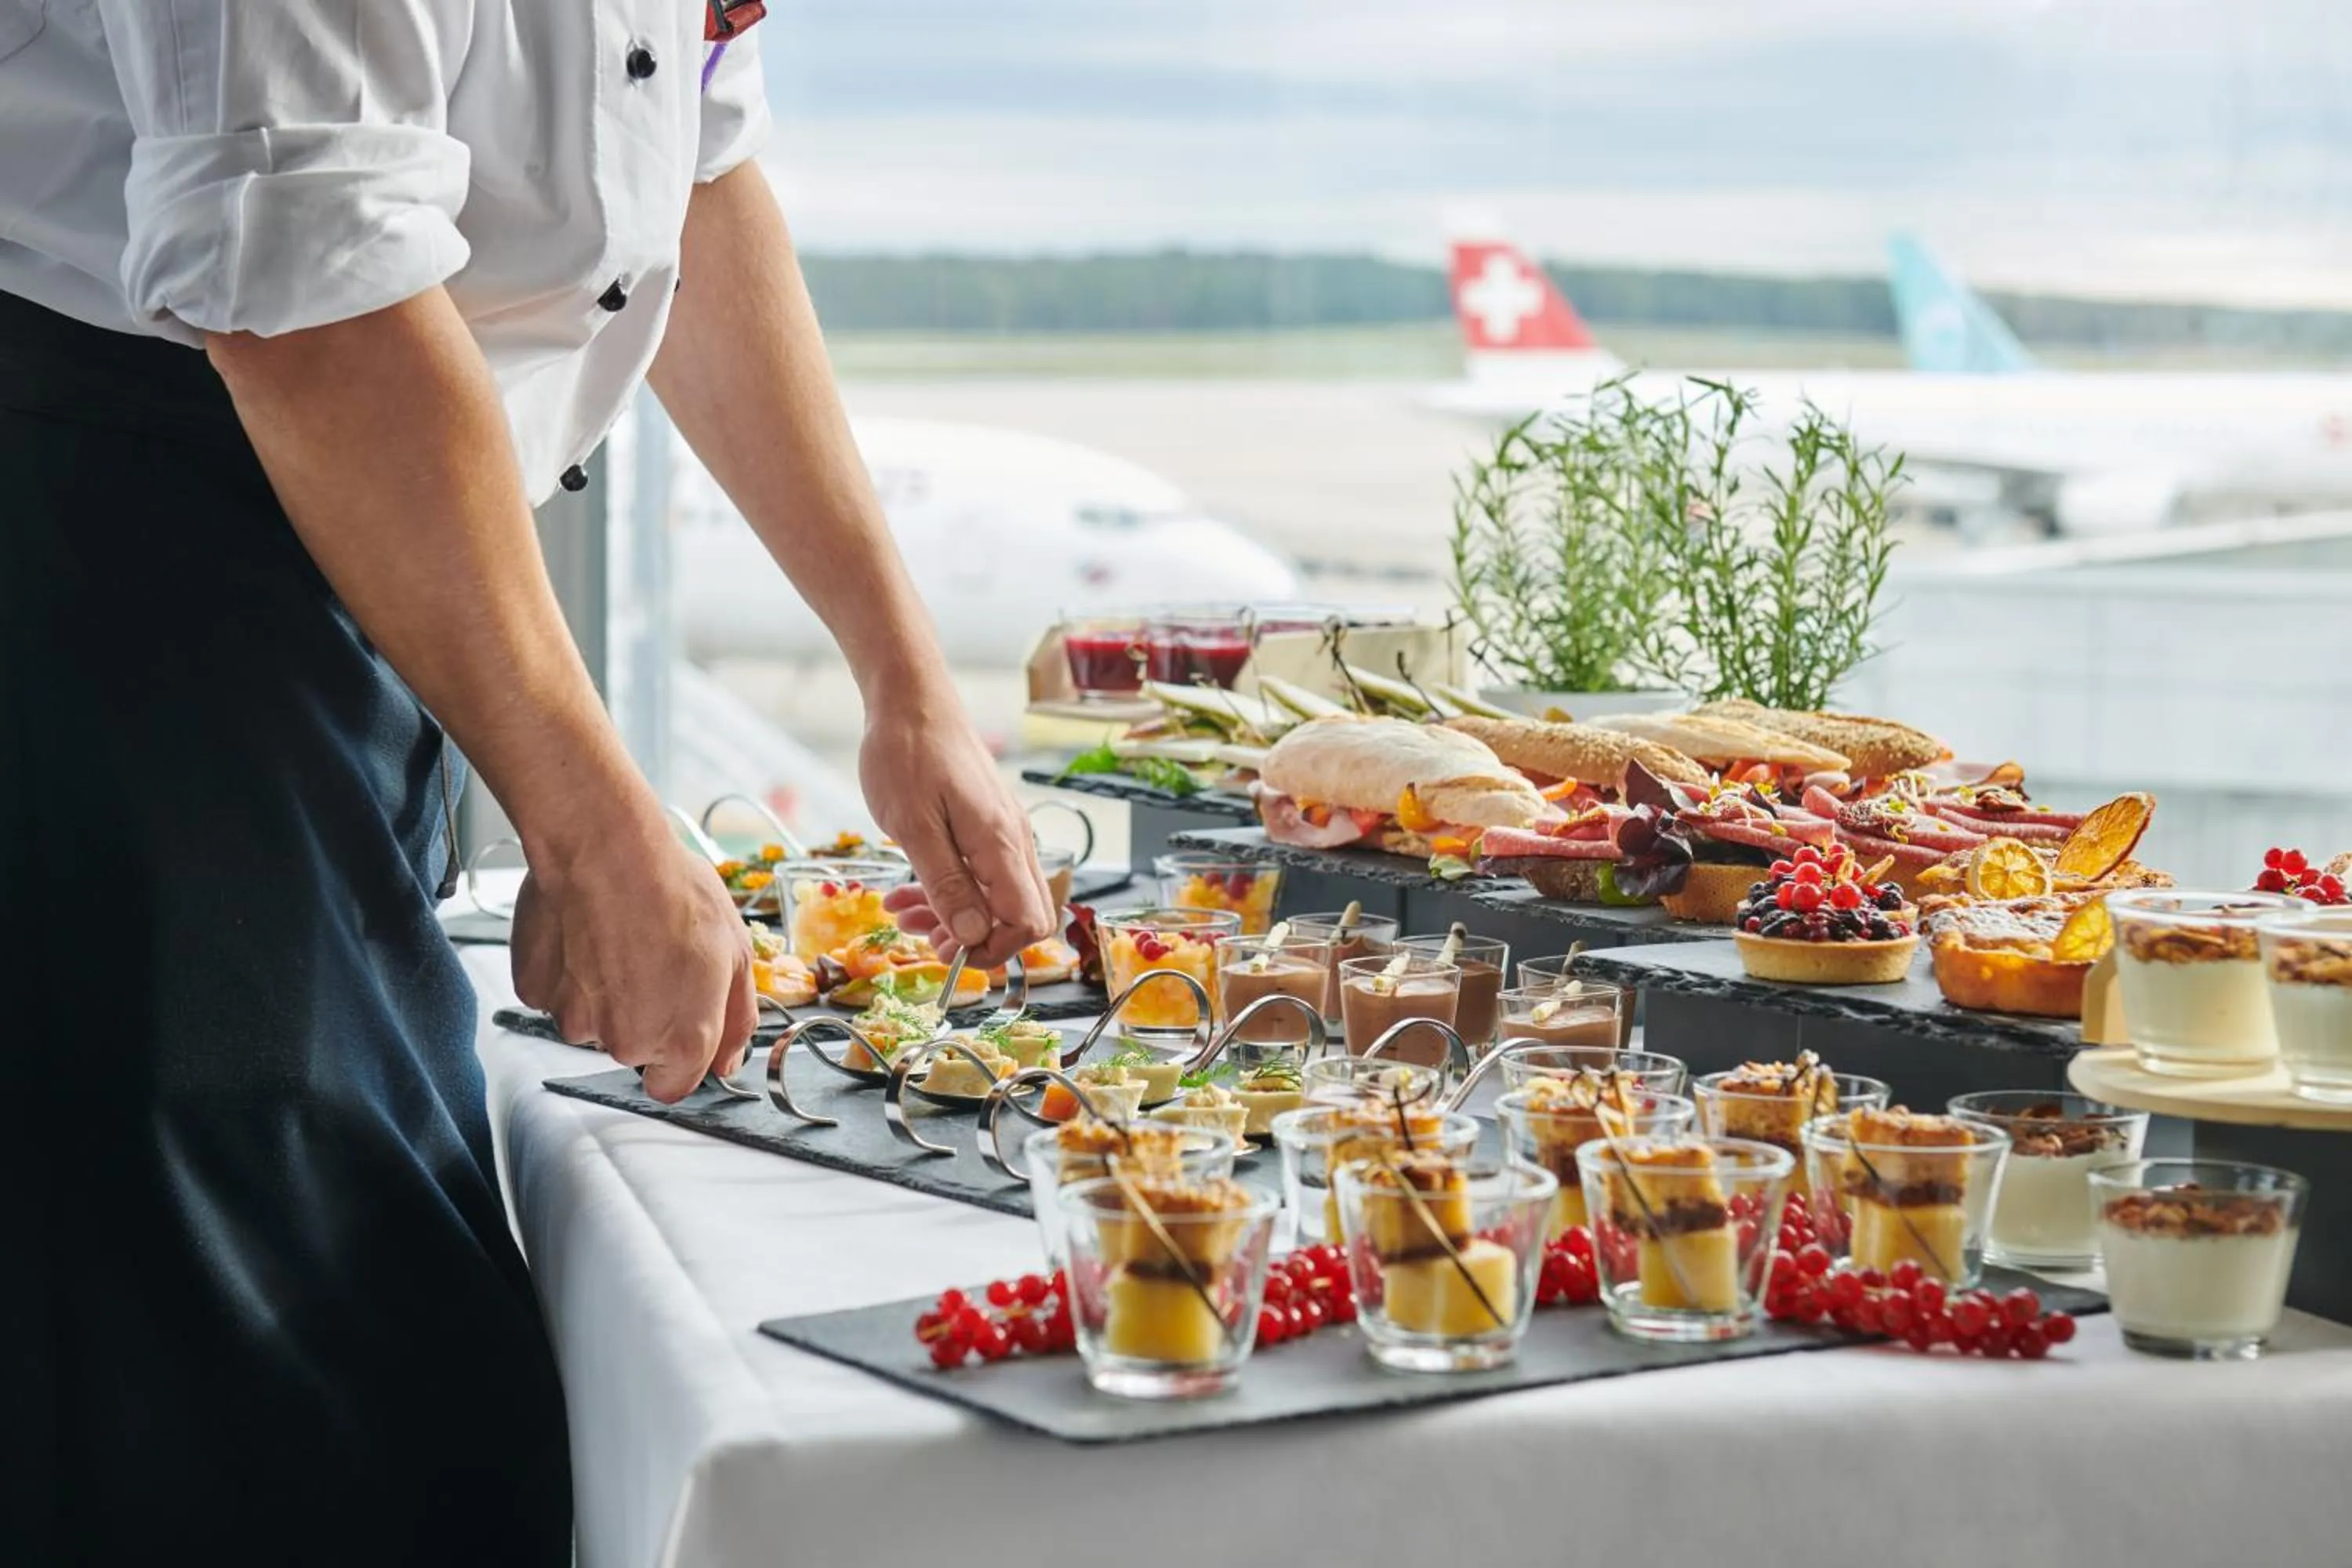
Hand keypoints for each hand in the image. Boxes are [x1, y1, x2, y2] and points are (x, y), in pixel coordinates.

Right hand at [511, 804, 756, 1102]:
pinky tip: (584, 932)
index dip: (678, 1055)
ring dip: (602, 989)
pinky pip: (555, 992)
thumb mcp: (738, 953)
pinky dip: (566, 970)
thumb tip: (729, 1061)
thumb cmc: (673, 893)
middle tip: (651, 956)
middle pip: (632, 1047)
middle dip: (643, 1011)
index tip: (678, 1019)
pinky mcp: (534, 992)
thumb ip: (737, 1019)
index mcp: (681, 1041)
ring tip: (617, 936)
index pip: (673, 1086)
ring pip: (591, 1018)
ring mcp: (573, 1019)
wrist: (605, 850)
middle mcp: (624, 1042)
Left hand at [861, 710, 1053, 969]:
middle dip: (973, 938)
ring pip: (996, 897)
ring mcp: (1002, 832)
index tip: (949, 952)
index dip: (993, 949)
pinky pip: (980, 873)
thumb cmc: (907, 752)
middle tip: (923, 937)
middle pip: (1019, 915)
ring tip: (903, 913)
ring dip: (953, 915)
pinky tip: (909, 889)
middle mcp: (1013, 840)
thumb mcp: (913, 825)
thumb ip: (946, 882)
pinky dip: (948, 890)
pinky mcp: (986, 825)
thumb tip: (973, 933)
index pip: (1028, 920)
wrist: (911, 698)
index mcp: (1000, 843)